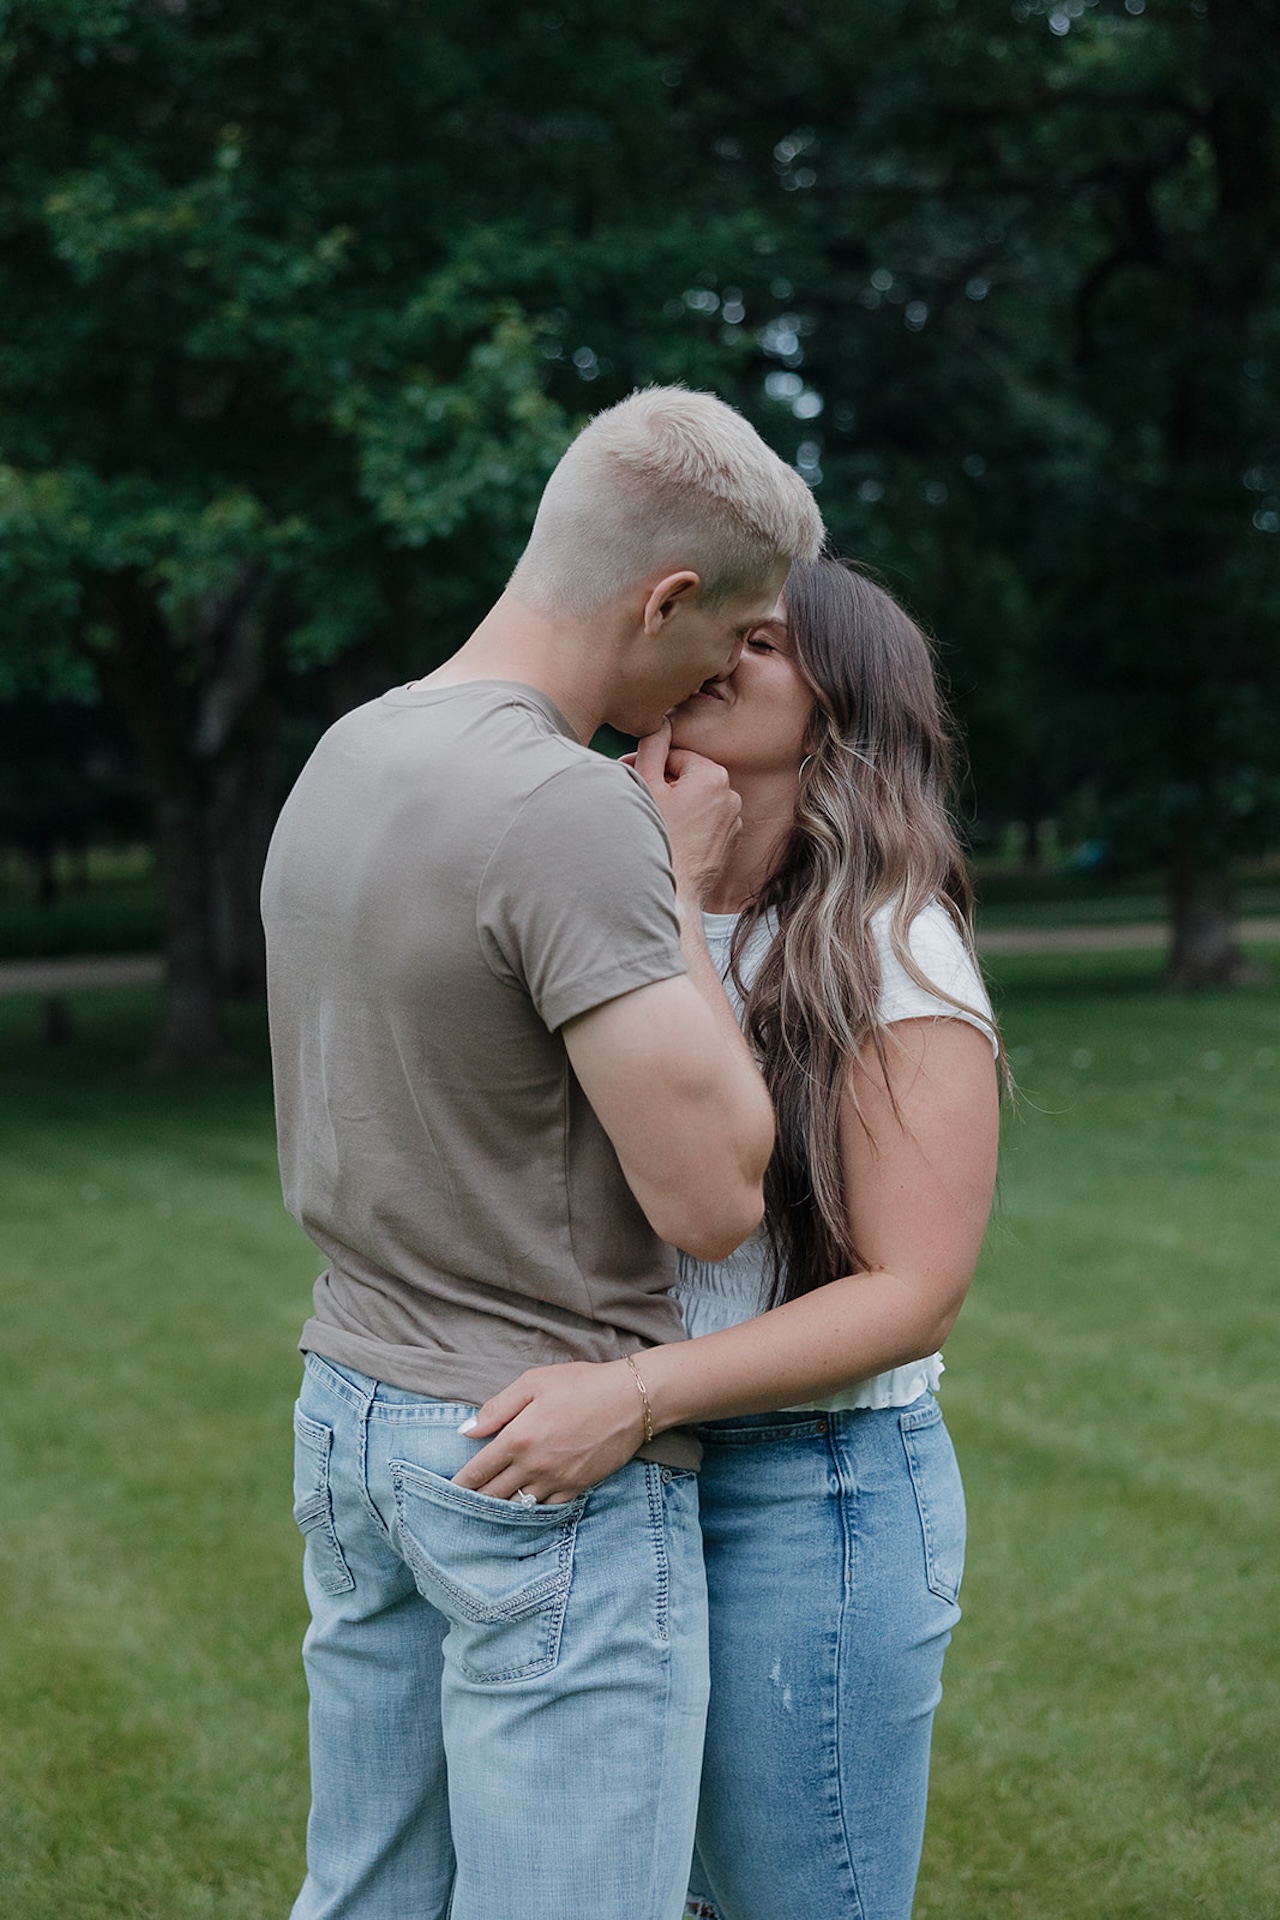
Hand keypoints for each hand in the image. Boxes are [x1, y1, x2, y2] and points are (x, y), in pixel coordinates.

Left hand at [451, 1359, 647, 1503]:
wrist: (631, 1400)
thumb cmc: (581, 1385)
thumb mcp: (534, 1383)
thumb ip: (497, 1408)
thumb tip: (467, 1430)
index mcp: (518, 1438)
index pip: (478, 1471)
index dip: (460, 1484)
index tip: (447, 1490)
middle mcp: (533, 1465)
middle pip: (493, 1495)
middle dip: (474, 1501)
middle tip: (459, 1506)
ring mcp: (556, 1480)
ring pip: (518, 1507)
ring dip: (500, 1509)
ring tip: (487, 1510)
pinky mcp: (577, 1488)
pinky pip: (546, 1509)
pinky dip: (530, 1510)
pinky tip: (523, 1507)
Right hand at [632, 722, 740, 903]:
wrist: (672, 890)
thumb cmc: (656, 838)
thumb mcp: (646, 784)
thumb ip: (653, 746)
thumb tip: (660, 721)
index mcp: (713, 775)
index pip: (674, 758)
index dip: (650, 768)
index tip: (633, 780)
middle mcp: (731, 794)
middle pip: (686, 778)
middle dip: (664, 786)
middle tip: (642, 803)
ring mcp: (733, 820)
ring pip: (696, 800)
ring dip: (677, 805)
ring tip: (657, 822)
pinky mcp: (730, 841)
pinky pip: (705, 822)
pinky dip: (690, 825)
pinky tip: (672, 838)